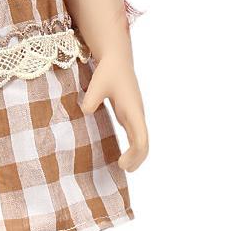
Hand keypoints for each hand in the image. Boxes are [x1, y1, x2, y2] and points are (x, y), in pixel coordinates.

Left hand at [81, 55, 148, 171]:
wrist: (117, 60)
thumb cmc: (108, 71)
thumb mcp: (98, 83)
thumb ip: (91, 98)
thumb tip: (86, 112)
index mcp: (132, 109)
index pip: (141, 137)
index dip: (134, 154)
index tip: (121, 164)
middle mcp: (137, 114)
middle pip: (144, 143)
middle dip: (137, 158)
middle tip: (122, 170)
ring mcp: (135, 115)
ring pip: (142, 140)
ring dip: (136, 155)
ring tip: (123, 167)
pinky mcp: (130, 115)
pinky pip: (136, 136)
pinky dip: (132, 148)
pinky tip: (123, 156)